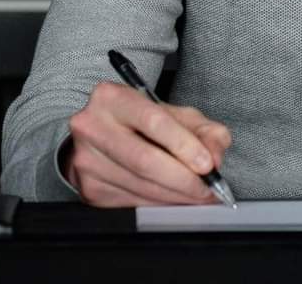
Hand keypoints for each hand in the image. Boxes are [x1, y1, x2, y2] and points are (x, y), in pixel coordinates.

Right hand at [63, 81, 232, 206]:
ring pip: (139, 185)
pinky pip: (131, 202)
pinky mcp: (88, 188)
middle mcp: (93, 126)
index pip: (153, 121)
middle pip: (144, 160)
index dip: (183, 145)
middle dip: (183, 179)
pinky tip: (175, 200)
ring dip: (175, 196)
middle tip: (208, 189)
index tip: (207, 164)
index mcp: (113, 98)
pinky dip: (159, 204)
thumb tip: (215, 156)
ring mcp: (86, 160)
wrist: (100, 134)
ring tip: (198, 196)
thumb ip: (201, 129)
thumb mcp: (173, 114)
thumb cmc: (141, 121)